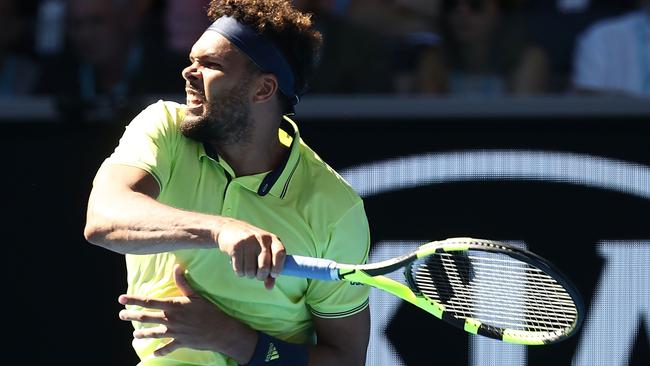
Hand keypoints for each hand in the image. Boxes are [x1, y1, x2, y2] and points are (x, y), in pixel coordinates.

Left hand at [118, 264, 256, 361]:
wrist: (220, 330)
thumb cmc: (209, 311)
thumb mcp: (195, 295)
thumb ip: (183, 283)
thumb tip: (176, 267)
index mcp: (173, 306)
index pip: (149, 301)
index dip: (134, 300)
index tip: (121, 298)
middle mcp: (170, 319)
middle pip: (146, 318)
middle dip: (132, 316)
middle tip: (121, 315)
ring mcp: (174, 332)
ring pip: (153, 333)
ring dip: (142, 334)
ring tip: (134, 335)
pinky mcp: (180, 343)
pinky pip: (166, 348)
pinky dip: (159, 351)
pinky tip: (153, 353)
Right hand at [216, 220, 285, 289]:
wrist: (230, 229)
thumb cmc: (252, 245)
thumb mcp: (264, 253)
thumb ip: (270, 271)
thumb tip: (269, 287)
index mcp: (273, 239)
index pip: (280, 253)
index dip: (278, 267)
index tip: (274, 274)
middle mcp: (262, 238)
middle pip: (264, 267)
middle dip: (261, 276)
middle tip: (257, 274)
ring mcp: (248, 241)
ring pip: (250, 271)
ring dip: (249, 275)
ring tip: (247, 268)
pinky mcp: (235, 246)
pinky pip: (239, 269)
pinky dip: (239, 272)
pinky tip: (239, 265)